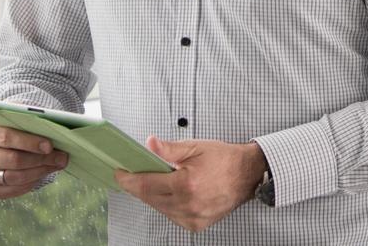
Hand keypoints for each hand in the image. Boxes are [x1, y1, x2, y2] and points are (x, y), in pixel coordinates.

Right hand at [0, 122, 68, 199]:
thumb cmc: (13, 128)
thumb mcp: (17, 118)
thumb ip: (30, 120)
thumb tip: (54, 130)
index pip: (7, 138)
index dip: (30, 142)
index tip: (49, 145)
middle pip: (13, 160)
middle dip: (41, 159)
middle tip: (61, 157)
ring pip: (15, 177)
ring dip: (40, 172)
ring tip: (57, 165)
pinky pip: (12, 190)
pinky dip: (31, 183)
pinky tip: (43, 174)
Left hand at [115, 138, 267, 232]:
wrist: (247, 175)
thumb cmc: (224, 159)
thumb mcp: (195, 147)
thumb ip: (169, 149)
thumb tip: (149, 144)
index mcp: (186, 184)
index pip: (146, 185)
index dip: (128, 180)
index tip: (119, 173)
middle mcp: (188, 204)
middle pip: (150, 198)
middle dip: (139, 186)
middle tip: (134, 173)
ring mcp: (192, 218)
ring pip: (159, 208)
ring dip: (153, 195)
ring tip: (156, 180)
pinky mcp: (196, 224)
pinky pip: (171, 215)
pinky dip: (166, 204)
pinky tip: (171, 192)